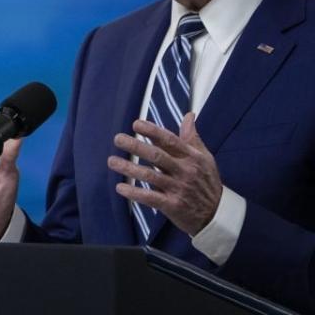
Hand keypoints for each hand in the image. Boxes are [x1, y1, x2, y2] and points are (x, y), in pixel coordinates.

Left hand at [107, 113, 221, 235]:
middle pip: (157, 156)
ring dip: (129, 168)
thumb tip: (189, 115)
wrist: (218, 215)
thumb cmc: (206, 182)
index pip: (170, 140)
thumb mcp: (205, 158)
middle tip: (117, 139)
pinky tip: (120, 187)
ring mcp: (178, 189)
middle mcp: (185, 171)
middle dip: (136, 146)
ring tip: (111, 161)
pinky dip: (135, 193)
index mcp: (192, 157)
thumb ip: (192, 137)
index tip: (135, 124)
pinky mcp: (173, 206)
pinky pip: (151, 198)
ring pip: (150, 176)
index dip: (152, 131)